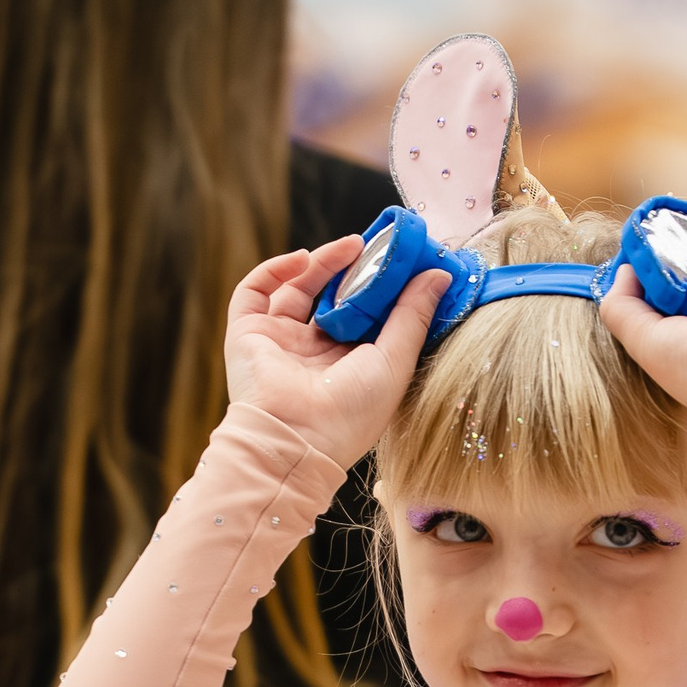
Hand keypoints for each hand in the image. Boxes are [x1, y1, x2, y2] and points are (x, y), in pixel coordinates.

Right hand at [224, 238, 449, 469]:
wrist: (294, 440)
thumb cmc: (350, 414)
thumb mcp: (395, 362)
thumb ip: (414, 317)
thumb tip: (438, 275)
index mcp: (349, 367)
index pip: (366, 317)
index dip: (383, 288)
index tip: (405, 262)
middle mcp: (313, 354)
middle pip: (333, 299)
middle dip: (354, 271)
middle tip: (377, 247)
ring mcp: (279, 343)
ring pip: (297, 290)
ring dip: (322, 263)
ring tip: (350, 246)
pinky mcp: (247, 335)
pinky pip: (254, 291)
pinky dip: (275, 269)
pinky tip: (302, 258)